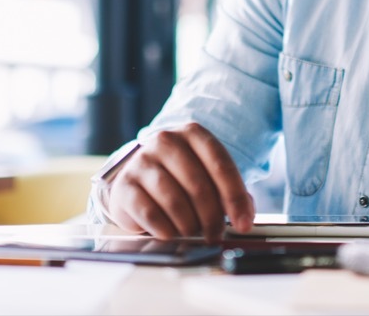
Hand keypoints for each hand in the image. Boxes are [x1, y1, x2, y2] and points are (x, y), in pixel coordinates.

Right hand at [106, 122, 254, 241]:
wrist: (137, 180)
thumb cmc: (179, 180)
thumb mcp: (207, 177)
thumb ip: (229, 193)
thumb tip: (244, 218)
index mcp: (192, 133)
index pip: (220, 164)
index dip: (235, 197)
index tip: (244, 224)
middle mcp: (165, 141)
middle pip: (198, 184)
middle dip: (212, 217)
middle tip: (215, 235)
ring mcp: (142, 161)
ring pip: (174, 200)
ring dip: (189, 225)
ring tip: (192, 232)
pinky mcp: (124, 185)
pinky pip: (150, 213)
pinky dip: (165, 229)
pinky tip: (170, 233)